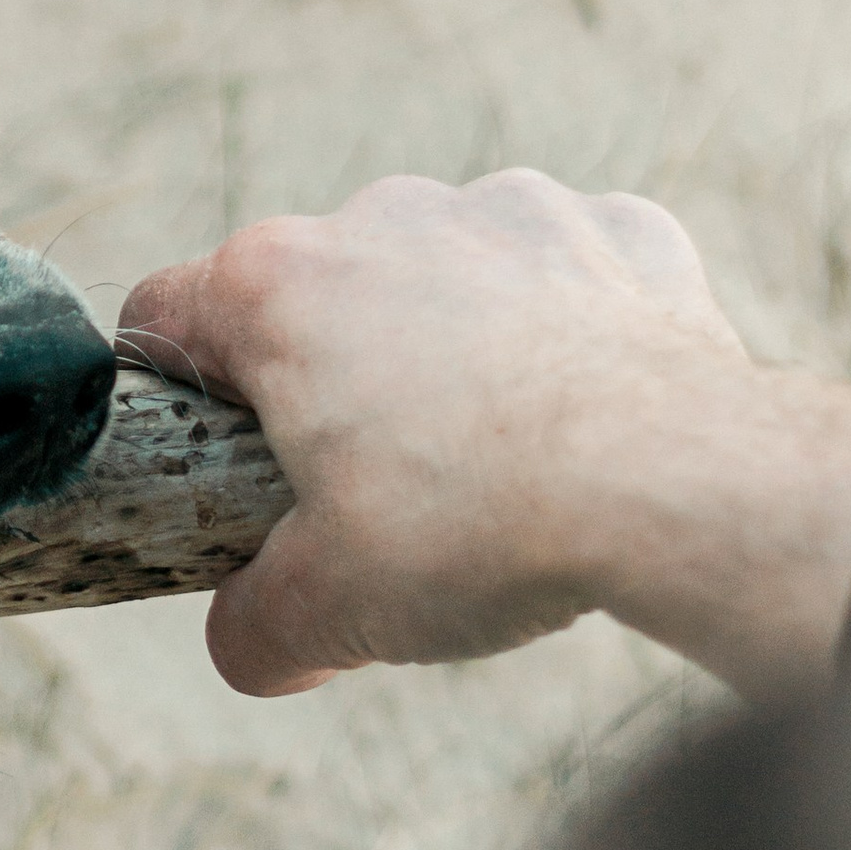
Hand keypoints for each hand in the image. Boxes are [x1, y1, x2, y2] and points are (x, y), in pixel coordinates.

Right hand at [120, 170, 850, 704]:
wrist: (683, 488)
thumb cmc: (482, 528)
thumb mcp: (328, 611)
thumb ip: (254, 626)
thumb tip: (247, 640)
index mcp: (279, 285)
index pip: (167, 315)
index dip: (174, 396)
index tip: (216, 461)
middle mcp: (384, 215)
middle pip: (316, 296)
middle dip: (332, 381)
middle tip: (373, 493)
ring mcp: (510, 209)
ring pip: (449, 276)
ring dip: (456, 348)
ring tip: (502, 461)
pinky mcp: (620, 231)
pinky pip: (571, 273)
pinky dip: (570, 331)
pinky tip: (594, 416)